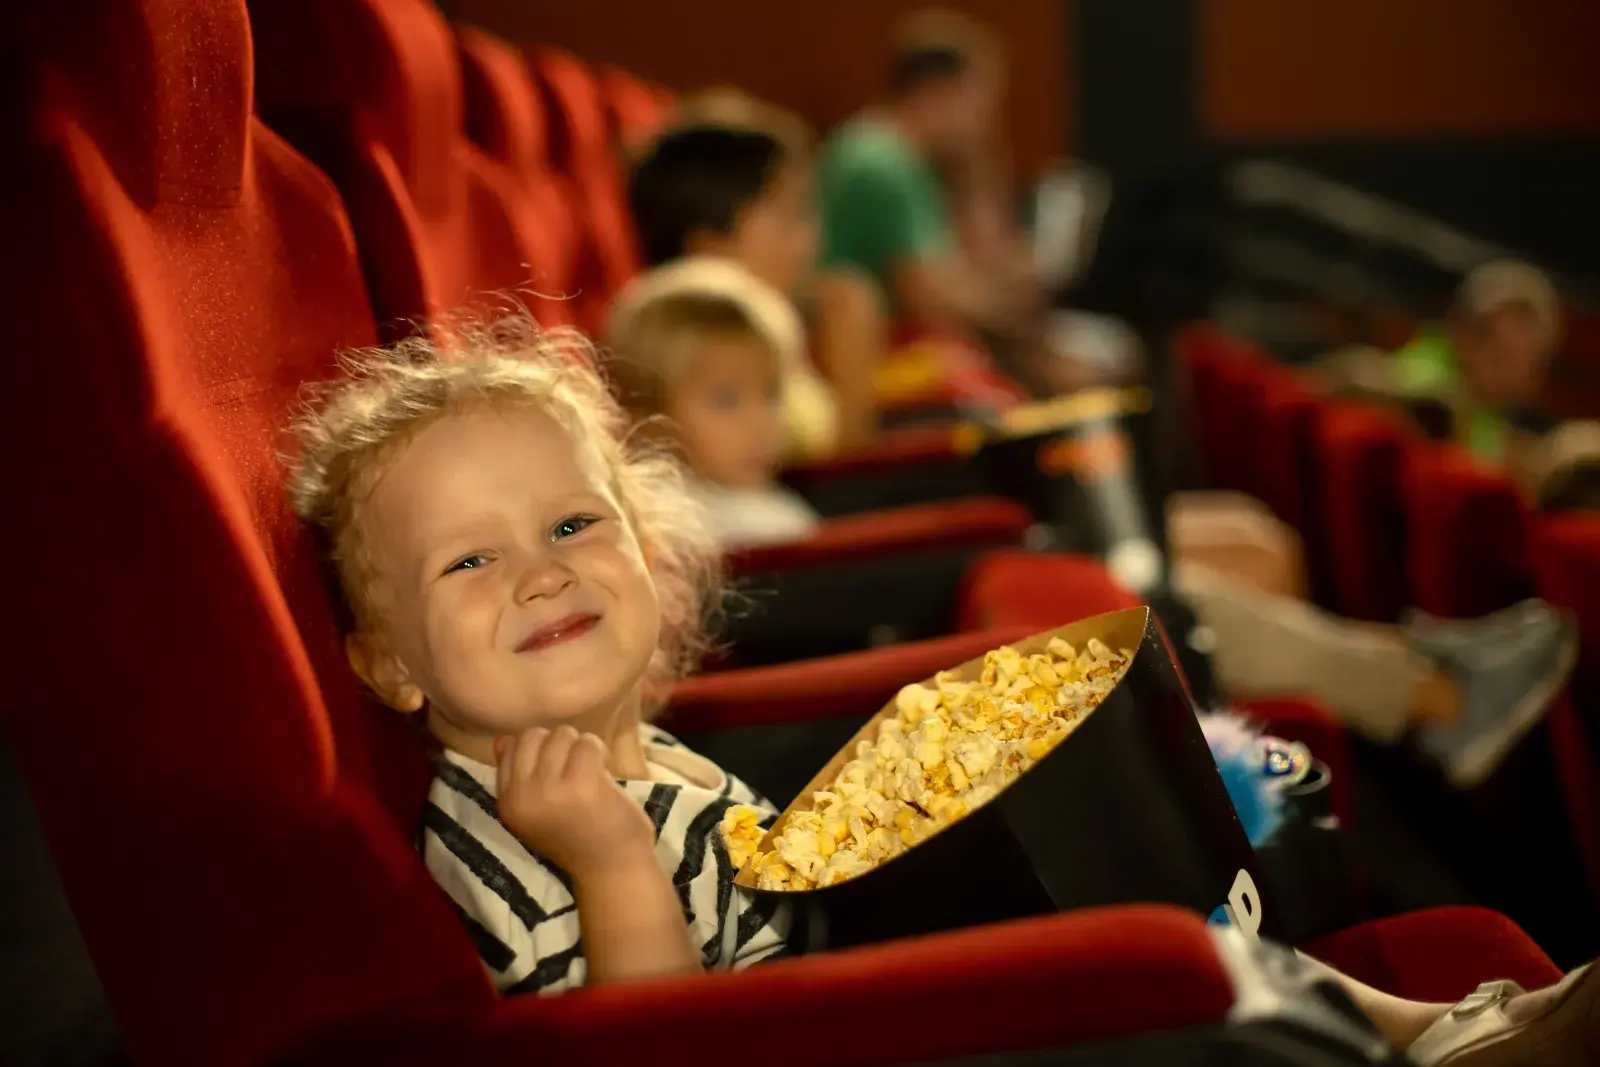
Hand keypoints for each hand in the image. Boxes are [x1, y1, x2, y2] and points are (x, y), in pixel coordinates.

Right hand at [494, 726, 656, 877]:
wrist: (610, 869)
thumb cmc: (577, 837)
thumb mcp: (535, 810)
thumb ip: (518, 776)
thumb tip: (501, 740)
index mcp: (507, 803)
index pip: (508, 748)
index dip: (538, 750)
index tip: (557, 770)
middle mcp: (521, 797)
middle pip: (532, 736)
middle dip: (558, 743)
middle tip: (576, 766)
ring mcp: (549, 791)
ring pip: (561, 735)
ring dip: (581, 746)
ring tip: (590, 770)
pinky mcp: (580, 787)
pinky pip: (587, 744)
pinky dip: (599, 750)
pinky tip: (604, 771)